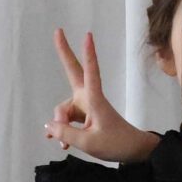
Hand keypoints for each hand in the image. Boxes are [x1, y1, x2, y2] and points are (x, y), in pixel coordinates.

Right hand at [44, 29, 157, 162]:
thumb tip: (48, 126)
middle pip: (72, 72)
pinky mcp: (84, 115)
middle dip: (64, 52)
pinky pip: (67, 119)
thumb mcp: (88, 142)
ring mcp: (85, 106)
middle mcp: (88, 98)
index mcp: (95, 99)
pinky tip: (58, 142)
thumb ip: (65, 134)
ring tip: (63, 146)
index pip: (90, 72)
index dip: (88, 54)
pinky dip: (62, 130)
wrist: (132, 151)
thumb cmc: (115, 143)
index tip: (87, 36)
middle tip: (58, 31)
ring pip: (64, 109)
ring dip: (60, 126)